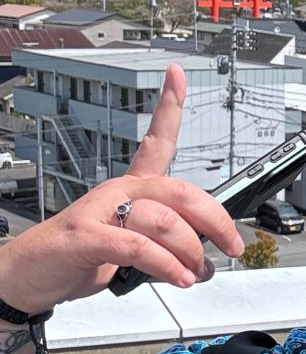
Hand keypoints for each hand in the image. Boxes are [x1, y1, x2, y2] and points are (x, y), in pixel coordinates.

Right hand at [0, 65, 243, 314]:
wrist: (27, 276)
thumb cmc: (78, 257)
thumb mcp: (131, 250)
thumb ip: (165, 246)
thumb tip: (201, 262)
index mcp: (130, 187)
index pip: (156, 140)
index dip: (168, 105)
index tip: (178, 74)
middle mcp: (118, 190)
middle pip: (180, 191)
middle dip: (215, 220)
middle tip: (231, 246)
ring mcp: (100, 210)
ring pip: (164, 220)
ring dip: (190, 251)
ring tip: (195, 273)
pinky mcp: (87, 237)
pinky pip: (139, 247)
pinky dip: (165, 265)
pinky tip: (177, 278)